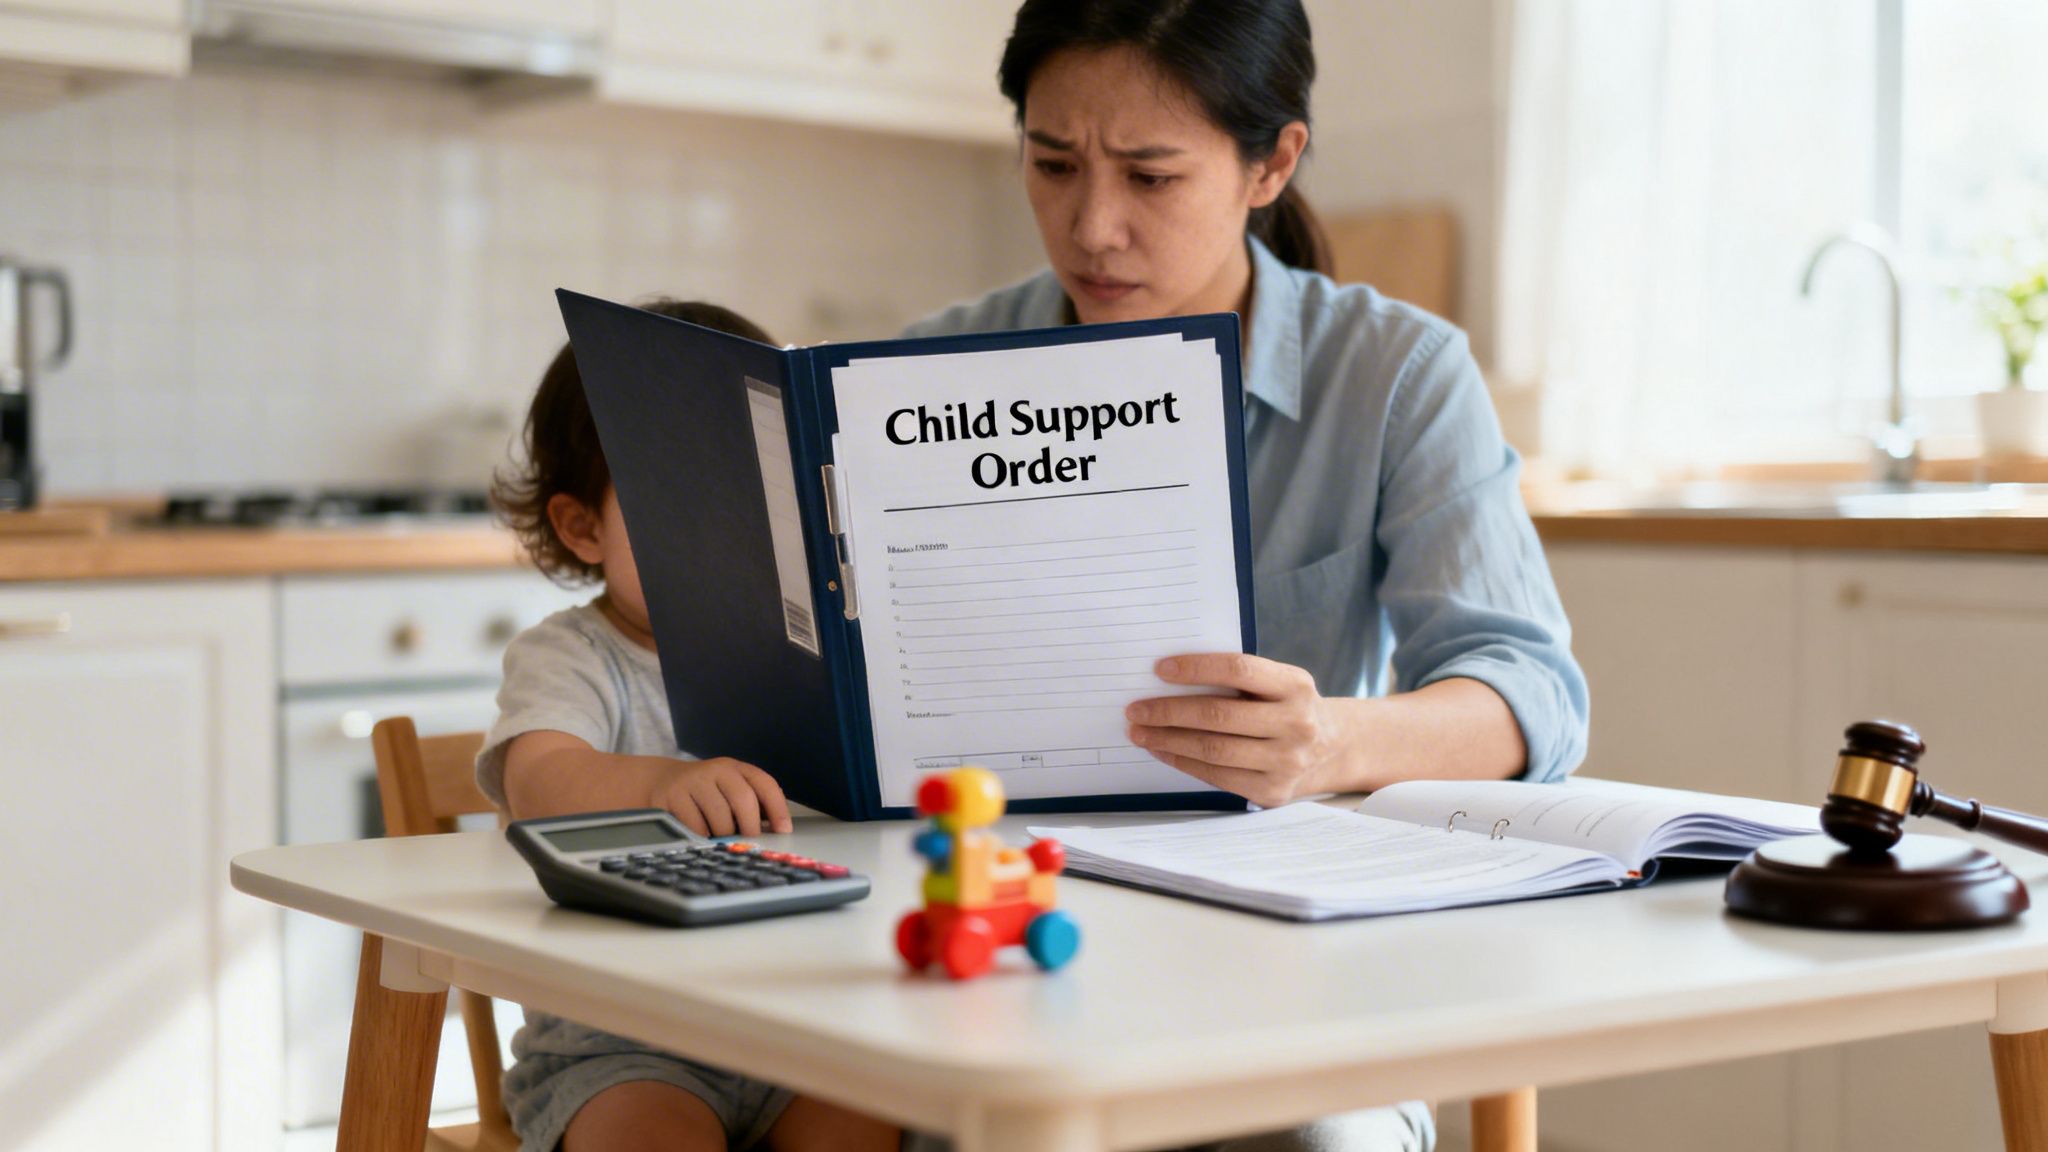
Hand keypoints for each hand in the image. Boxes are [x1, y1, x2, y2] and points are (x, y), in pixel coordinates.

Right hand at [650, 757, 792, 836]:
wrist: (662, 782)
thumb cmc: (705, 794)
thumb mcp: (729, 790)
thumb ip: (752, 805)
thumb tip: (776, 831)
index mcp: (735, 768)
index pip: (764, 784)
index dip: (778, 808)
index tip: (784, 830)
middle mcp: (715, 770)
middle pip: (743, 799)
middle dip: (750, 826)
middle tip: (749, 841)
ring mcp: (691, 781)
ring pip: (719, 817)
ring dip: (725, 835)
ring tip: (721, 837)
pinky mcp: (671, 797)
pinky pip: (695, 827)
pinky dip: (703, 838)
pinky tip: (702, 836)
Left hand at [1124, 653, 1339, 807]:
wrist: (1332, 749)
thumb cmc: (1288, 707)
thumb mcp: (1279, 683)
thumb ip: (1238, 680)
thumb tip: (1168, 680)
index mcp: (1295, 685)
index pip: (1239, 670)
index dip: (1196, 668)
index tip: (1159, 669)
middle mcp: (1296, 724)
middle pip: (1219, 715)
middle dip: (1169, 711)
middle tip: (1136, 709)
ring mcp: (1286, 762)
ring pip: (1214, 750)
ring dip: (1168, 740)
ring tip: (1140, 731)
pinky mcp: (1272, 791)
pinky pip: (1217, 776)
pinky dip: (1183, 762)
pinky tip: (1163, 750)